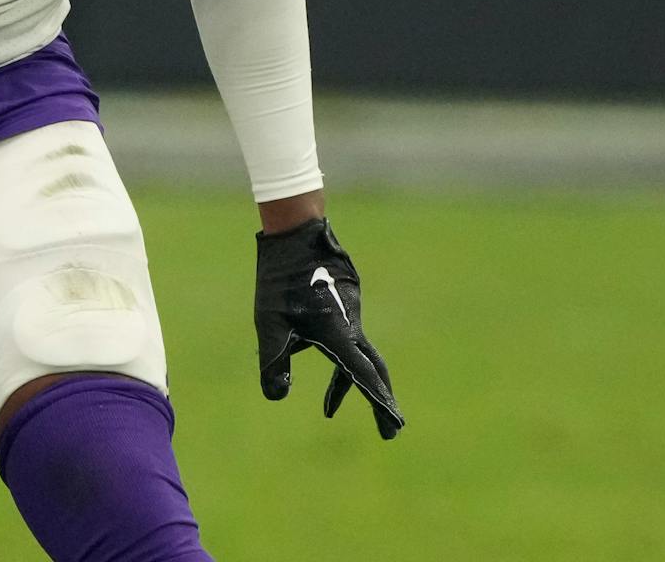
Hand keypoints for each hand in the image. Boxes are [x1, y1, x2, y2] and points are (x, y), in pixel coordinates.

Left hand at [255, 217, 402, 438]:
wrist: (296, 233)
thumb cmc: (280, 279)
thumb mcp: (269, 324)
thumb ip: (273, 362)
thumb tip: (277, 397)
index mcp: (338, 332)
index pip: (361, 377)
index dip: (378, 404)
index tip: (395, 426)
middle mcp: (352, 324)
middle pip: (373, 370)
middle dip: (379, 400)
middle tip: (390, 430)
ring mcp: (351, 311)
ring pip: (359, 354)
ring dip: (351, 383)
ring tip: (329, 408)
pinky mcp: (345, 301)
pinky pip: (348, 338)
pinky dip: (342, 360)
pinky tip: (311, 354)